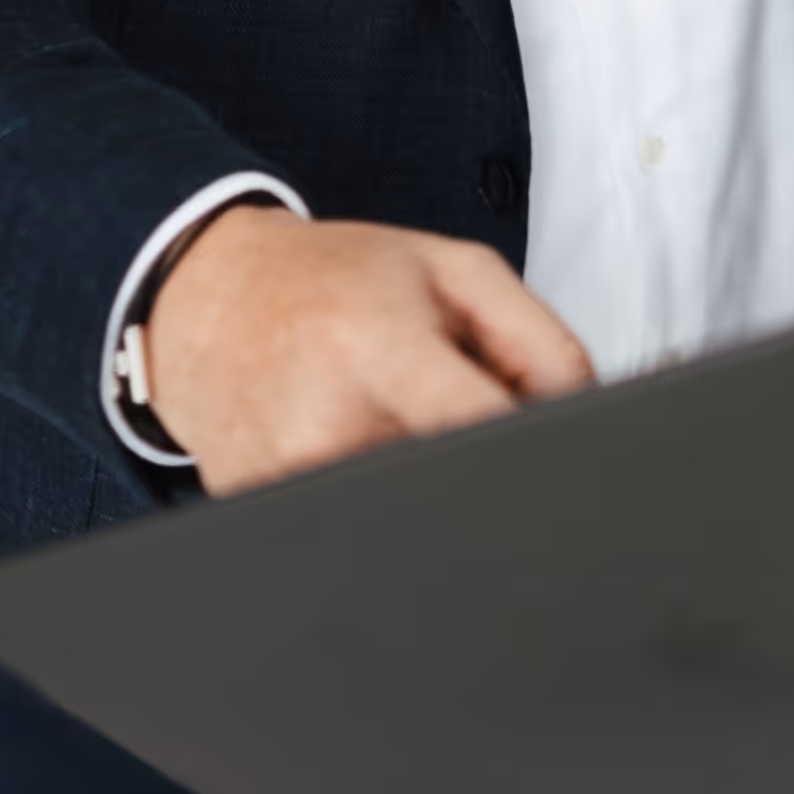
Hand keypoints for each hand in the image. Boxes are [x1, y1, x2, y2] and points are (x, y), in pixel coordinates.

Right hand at [140, 203, 592, 496]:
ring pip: (410, 510)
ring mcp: (284, 484)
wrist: (208, 301)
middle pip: (450, 483)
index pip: (477, 429)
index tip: (550, 455)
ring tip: (394, 416)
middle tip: (453, 409)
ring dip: (425, 474)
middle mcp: (323, 425)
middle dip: (475, 458)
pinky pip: (357, 522)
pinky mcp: (262, 517)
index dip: (528, 448)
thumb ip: (540, 342)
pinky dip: (375, 490)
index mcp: (373, 349)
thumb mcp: (454, 271)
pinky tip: (350, 439)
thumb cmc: (331, 280)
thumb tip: (586, 421)